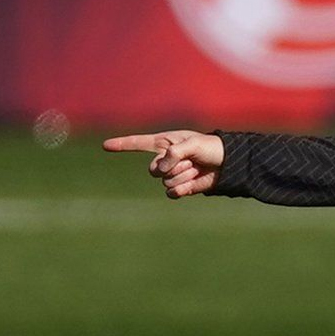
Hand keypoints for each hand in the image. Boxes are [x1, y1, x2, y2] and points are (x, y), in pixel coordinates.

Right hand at [102, 130, 223, 198]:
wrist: (228, 164)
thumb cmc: (212, 147)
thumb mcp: (194, 144)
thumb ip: (175, 153)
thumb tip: (162, 169)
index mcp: (166, 142)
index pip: (139, 143)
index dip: (122, 144)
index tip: (105, 145)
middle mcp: (165, 158)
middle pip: (153, 169)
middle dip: (172, 166)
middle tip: (191, 160)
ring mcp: (172, 174)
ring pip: (165, 181)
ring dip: (183, 176)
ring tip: (197, 168)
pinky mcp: (180, 188)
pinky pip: (172, 193)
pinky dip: (182, 189)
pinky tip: (194, 182)